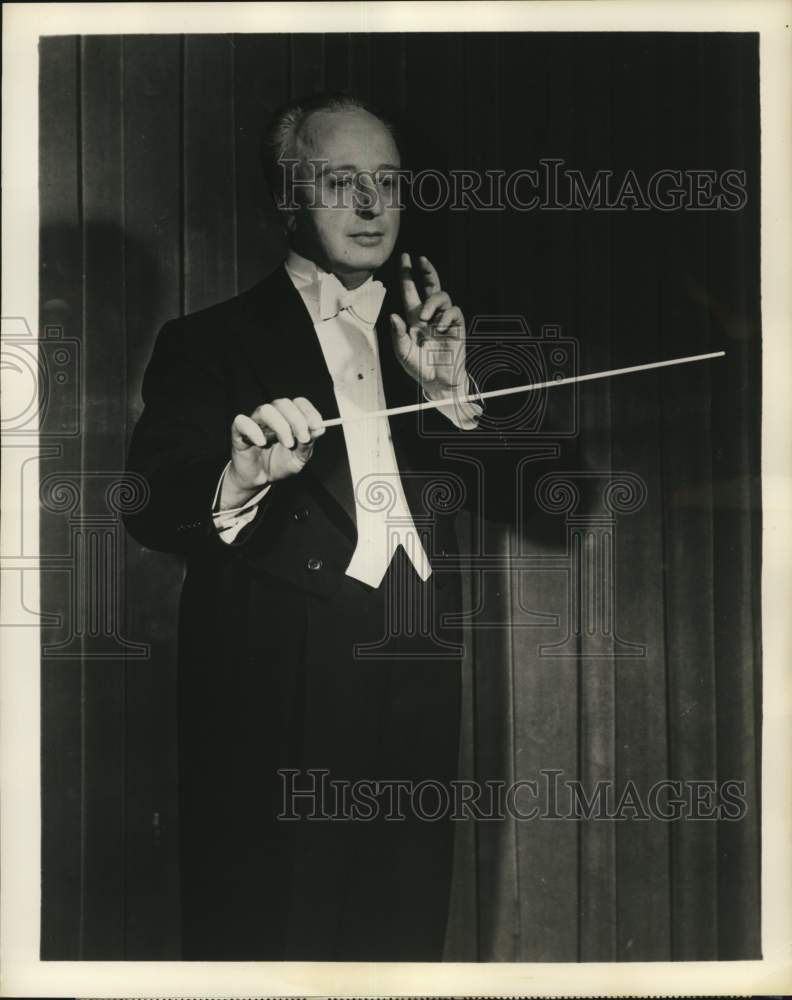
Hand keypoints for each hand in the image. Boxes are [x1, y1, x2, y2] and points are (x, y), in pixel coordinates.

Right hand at [222, 397, 324, 507]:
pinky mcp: (239, 432)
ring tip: (287, 444)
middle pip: (283, 403)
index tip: (318, 426)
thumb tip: (320, 429)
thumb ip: (308, 444)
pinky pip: (242, 422)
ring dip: (280, 425)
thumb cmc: (280, 464)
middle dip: (297, 420)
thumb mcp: (299, 458)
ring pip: (265, 410)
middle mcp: (272, 416)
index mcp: (288, 417)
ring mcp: (255, 422)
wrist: (260, 479)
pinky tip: (262, 443)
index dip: (309, 411)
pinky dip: (253, 431)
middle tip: (304, 438)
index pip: (298, 403)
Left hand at [390, 253, 466, 398]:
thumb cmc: (419, 368)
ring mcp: (444, 320)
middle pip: (431, 285)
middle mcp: (430, 315)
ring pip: (442, 296)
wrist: (438, 381)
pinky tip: (440, 329)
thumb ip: (397, 335)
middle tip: (421, 260)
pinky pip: (454, 311)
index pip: (411, 291)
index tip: (405, 258)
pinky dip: (446, 317)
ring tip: (426, 319)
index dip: (407, 275)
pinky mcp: (457, 327)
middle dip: (426, 271)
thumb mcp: (403, 353)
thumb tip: (393, 315)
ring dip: (432, 303)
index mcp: (414, 318)